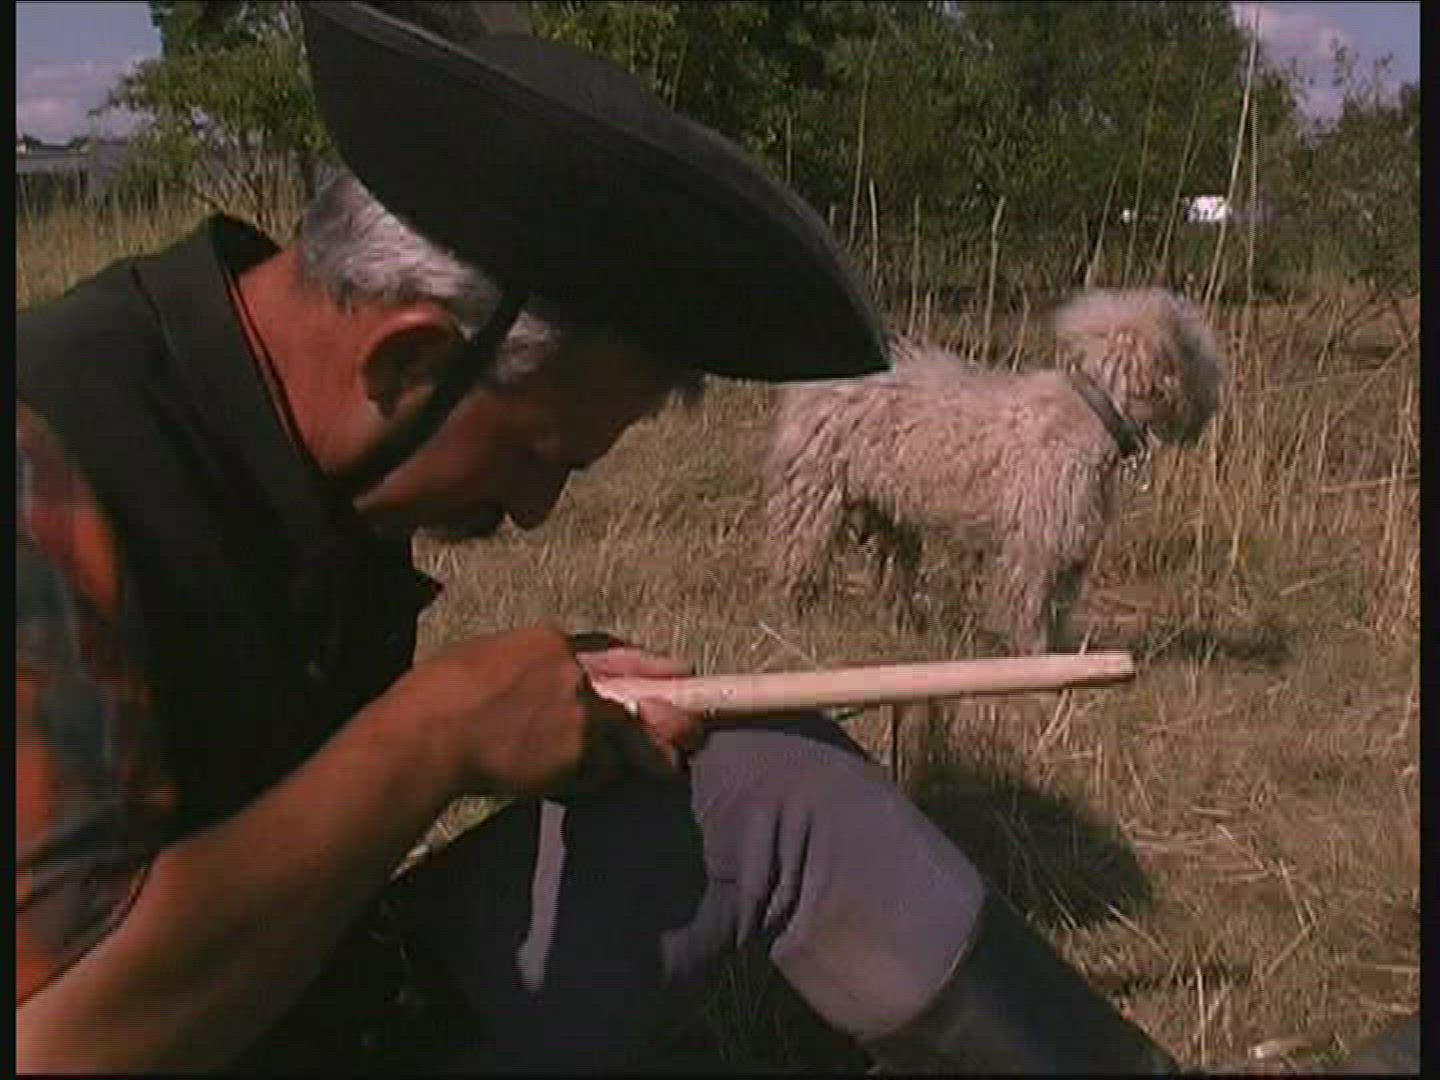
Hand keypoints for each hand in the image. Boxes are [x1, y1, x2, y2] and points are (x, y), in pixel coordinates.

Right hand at [391, 627, 697, 799]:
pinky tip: (570, 783)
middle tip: (694, 733)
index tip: (678, 673)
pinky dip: (591, 780)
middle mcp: (576, 674)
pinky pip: (597, 771)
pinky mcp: (576, 751)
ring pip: (622, 742)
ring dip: (631, 759)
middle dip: (671, 720)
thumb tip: (543, 688)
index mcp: (551, 644)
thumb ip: (531, 669)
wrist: (429, 734)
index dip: (651, 667)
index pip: (615, 653)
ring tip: (656, 770)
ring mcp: (580, 713)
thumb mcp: (490, 659)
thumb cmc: (440, 696)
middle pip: (639, 698)